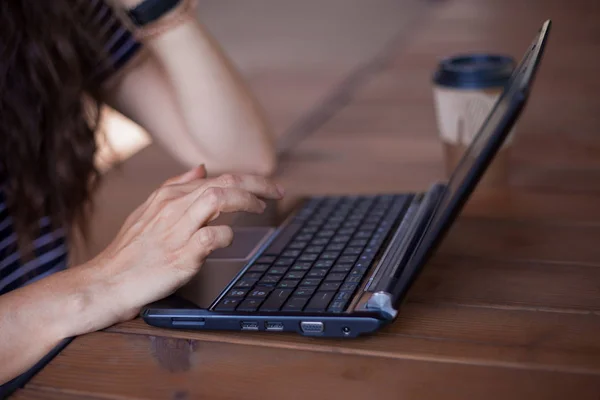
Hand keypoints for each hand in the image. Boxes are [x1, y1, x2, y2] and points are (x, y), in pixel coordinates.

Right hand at [88, 165, 283, 324]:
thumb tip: (201, 167)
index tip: (268, 188)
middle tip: (278, 192)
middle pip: (224, 182)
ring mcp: (176, 231)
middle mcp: (173, 208)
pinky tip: (230, 240)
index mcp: (168, 196)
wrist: (104, 284)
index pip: (217, 177)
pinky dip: (227, 236)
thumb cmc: (129, 252)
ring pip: (218, 199)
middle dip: (257, 183)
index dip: (249, 180)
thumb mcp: (147, 211)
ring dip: (245, 201)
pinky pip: (211, 237)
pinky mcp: (179, 256)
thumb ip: (174, 187)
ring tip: (260, 209)